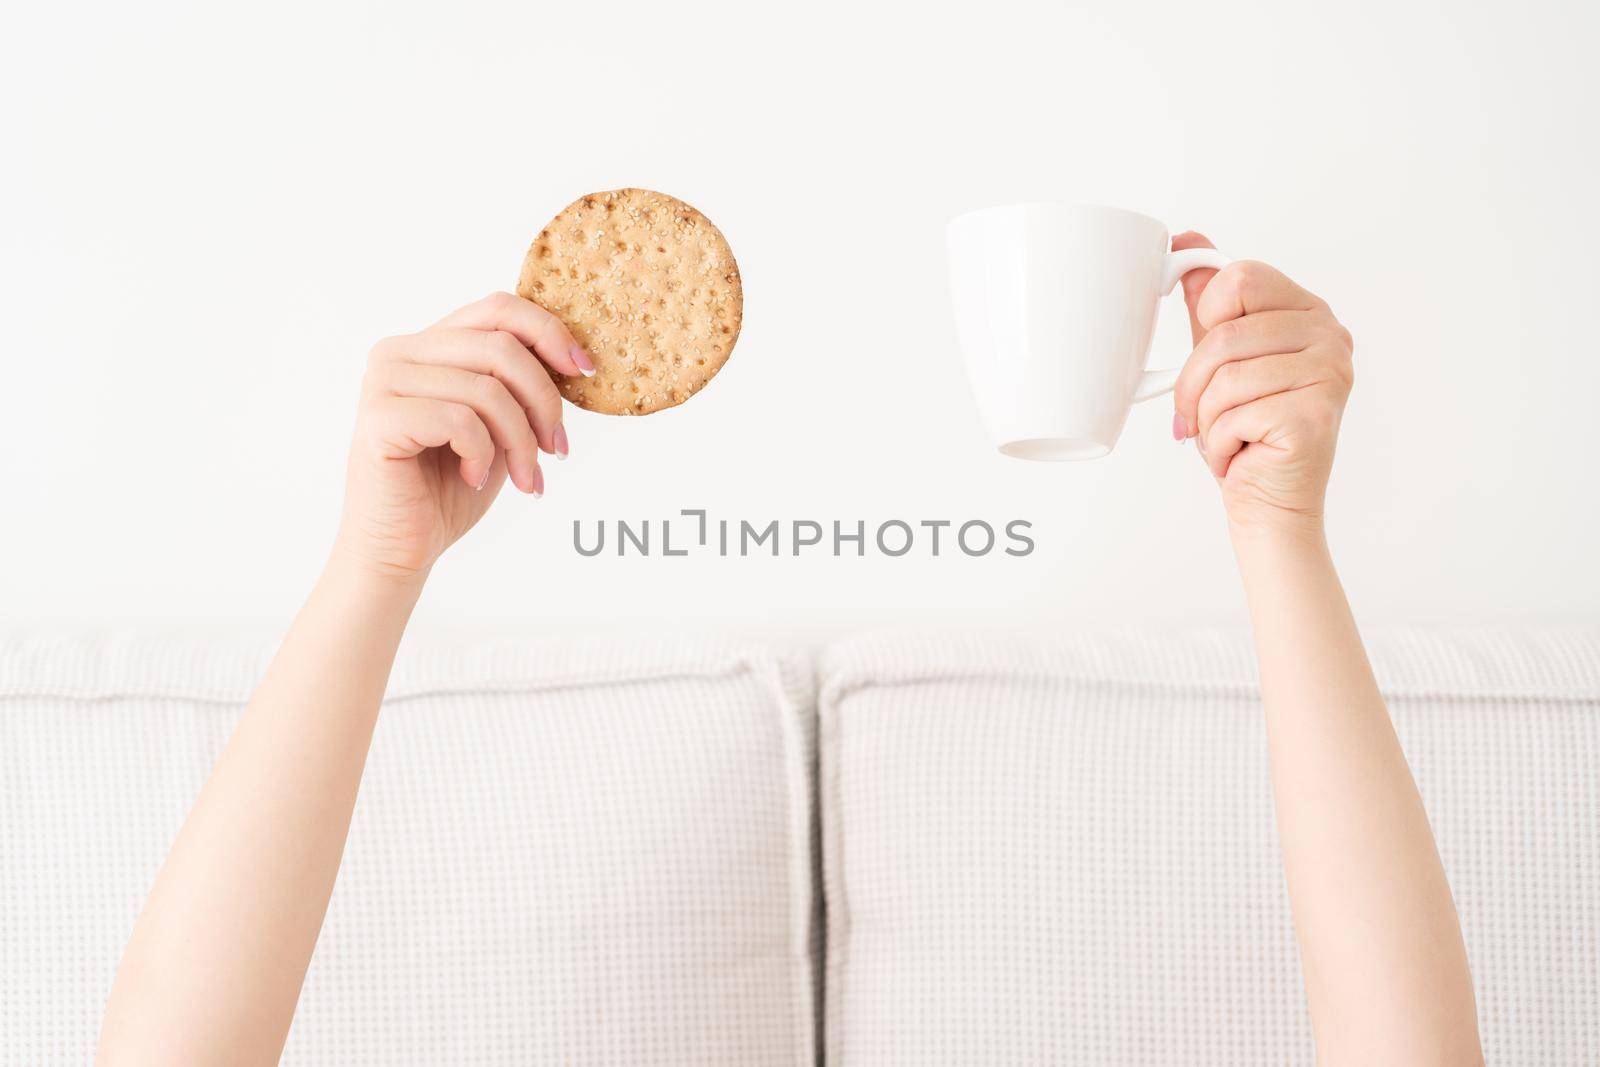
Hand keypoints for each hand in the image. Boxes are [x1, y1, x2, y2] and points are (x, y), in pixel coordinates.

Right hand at [331, 291, 594, 580]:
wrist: (402, 547)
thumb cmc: (450, 487)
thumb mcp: (500, 425)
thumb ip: (519, 384)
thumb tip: (573, 356)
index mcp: (430, 344)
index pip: (499, 309)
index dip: (549, 333)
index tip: (585, 372)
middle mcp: (400, 352)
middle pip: (501, 348)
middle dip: (544, 402)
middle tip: (557, 450)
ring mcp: (384, 381)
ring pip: (486, 389)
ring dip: (520, 441)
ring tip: (524, 477)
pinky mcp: (378, 418)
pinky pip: (459, 421)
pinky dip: (482, 455)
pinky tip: (472, 478)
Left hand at [1170, 233, 1353, 535]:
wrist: (1269, 502)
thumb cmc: (1247, 432)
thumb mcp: (1221, 358)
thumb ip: (1209, 303)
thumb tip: (1186, 241)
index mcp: (1307, 312)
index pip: (1240, 278)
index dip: (1207, 316)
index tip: (1207, 352)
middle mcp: (1329, 335)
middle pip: (1225, 333)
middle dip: (1194, 383)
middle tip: (1201, 413)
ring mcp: (1329, 373)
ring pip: (1225, 378)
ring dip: (1207, 419)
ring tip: (1226, 435)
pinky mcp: (1315, 414)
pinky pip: (1234, 415)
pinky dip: (1220, 443)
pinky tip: (1242, 452)